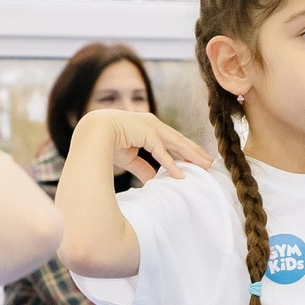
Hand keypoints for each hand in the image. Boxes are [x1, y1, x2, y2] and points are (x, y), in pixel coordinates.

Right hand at [70, 107, 210, 183]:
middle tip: (210, 162)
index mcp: (149, 127)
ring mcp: (151, 127)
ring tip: (205, 166)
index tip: (198, 159)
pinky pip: (162, 153)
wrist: (94, 132)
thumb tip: (153, 180)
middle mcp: (153, 124)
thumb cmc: (107, 143)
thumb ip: (143, 167)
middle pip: (180, 140)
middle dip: (196, 152)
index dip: (187, 150)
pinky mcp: (146, 134)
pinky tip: (181, 175)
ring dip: (192, 156)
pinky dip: (172, 164)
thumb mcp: (130, 157)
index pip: (173, 140)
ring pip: (177, 144)